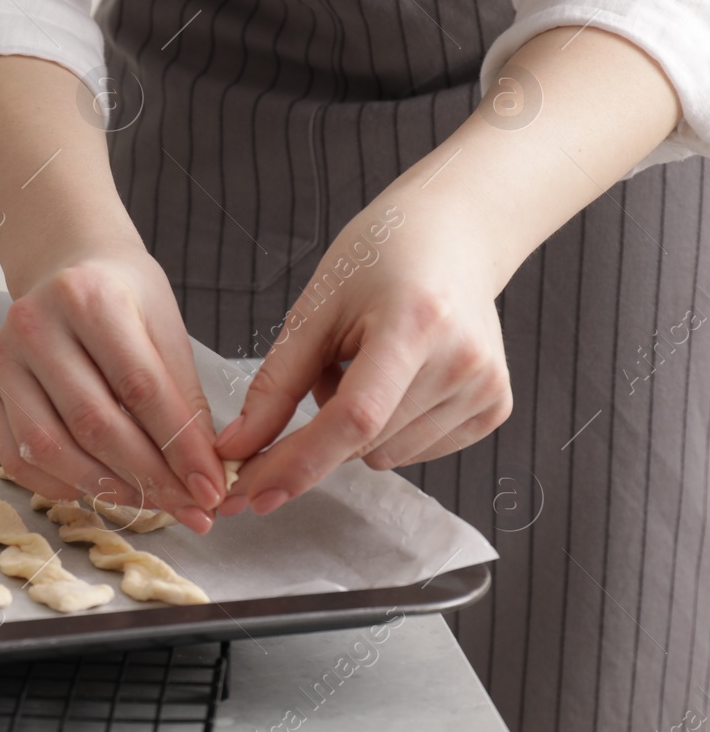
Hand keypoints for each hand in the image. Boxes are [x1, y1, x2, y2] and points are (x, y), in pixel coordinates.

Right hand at [0, 235, 228, 533]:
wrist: (67, 267)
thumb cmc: (124, 298)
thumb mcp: (166, 330)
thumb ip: (184, 399)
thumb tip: (205, 476)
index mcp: (88, 298)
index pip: (140, 388)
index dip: (180, 447)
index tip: (211, 488)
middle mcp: (35, 325)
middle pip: (93, 424)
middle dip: (149, 478)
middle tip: (190, 508)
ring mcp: (3, 360)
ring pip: (50, 447)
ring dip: (107, 489)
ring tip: (152, 503)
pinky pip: (18, 458)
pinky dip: (62, 486)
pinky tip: (101, 490)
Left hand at [213, 199, 512, 514]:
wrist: (451, 237)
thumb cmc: (378, 261)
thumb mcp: (314, 310)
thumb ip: (275, 385)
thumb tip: (237, 449)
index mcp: (415, 324)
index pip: (354, 417)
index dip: (298, 462)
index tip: (251, 494)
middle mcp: (462, 362)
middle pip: (364, 443)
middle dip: (316, 435)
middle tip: (323, 370)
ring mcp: (485, 389)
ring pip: (385, 456)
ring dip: (355, 429)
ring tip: (368, 364)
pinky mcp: (494, 409)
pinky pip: (415, 452)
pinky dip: (387, 429)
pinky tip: (398, 379)